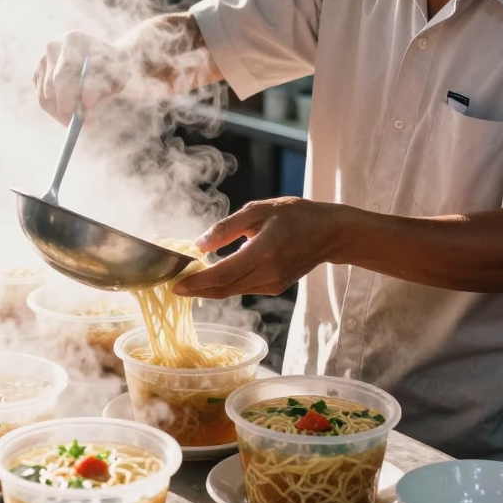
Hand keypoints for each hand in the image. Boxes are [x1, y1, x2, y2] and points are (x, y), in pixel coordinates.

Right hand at [34, 31, 130, 124]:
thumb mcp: (116, 74)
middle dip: (70, 103)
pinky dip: (57, 112)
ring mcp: (42, 62)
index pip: (70, 66)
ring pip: (47, 95)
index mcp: (74, 40)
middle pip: (56, 81)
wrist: (101, 65)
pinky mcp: (38, 77)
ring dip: (65, 112)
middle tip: (83, 121)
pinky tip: (73, 111)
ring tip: (84, 118)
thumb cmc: (111, 69)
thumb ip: (103, 85)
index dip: (77, 88)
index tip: (89, 105)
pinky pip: (43, 101)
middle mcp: (54, 48)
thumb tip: (87, 102)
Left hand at [174, 197, 347, 298]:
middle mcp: (268, 273)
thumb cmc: (295, 215)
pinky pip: (244, 288)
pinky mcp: (275, 287)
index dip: (197, 282)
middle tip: (173, 286)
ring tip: (188, 280)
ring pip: (233, 291)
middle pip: (224, 289)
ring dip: (209, 288)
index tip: (176, 284)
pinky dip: (225, 285)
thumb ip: (227, 227)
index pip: (223, 274)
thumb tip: (199, 244)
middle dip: (196, 290)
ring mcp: (273, 284)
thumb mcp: (259, 211)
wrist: (329, 233)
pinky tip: (212, 277)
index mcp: (263, 252)